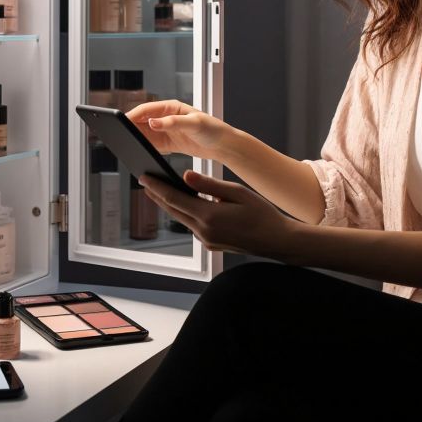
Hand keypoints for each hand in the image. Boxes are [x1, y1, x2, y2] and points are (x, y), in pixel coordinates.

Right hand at [126, 100, 236, 163]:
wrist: (223, 145)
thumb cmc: (213, 129)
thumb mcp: (194, 123)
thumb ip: (172, 122)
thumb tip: (153, 122)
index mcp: (171, 107)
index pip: (146, 109)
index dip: (133, 115)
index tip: (122, 122)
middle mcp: (166, 117)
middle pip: (142, 121)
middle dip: (130, 127)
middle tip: (120, 136)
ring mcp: (166, 130)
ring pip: (144, 134)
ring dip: (135, 138)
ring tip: (127, 145)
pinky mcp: (168, 143)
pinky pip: (151, 145)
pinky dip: (144, 148)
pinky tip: (140, 153)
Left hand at [138, 170, 294, 257]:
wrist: (277, 241)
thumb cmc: (262, 214)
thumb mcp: (237, 192)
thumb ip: (209, 184)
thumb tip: (185, 176)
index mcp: (209, 216)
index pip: (174, 199)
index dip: (157, 187)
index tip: (144, 177)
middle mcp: (204, 231)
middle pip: (173, 210)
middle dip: (157, 195)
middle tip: (145, 181)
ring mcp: (206, 240)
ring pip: (181, 219)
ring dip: (170, 205)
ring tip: (160, 190)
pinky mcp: (211, 244)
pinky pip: (193, 226)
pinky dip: (185, 213)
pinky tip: (184, 204)